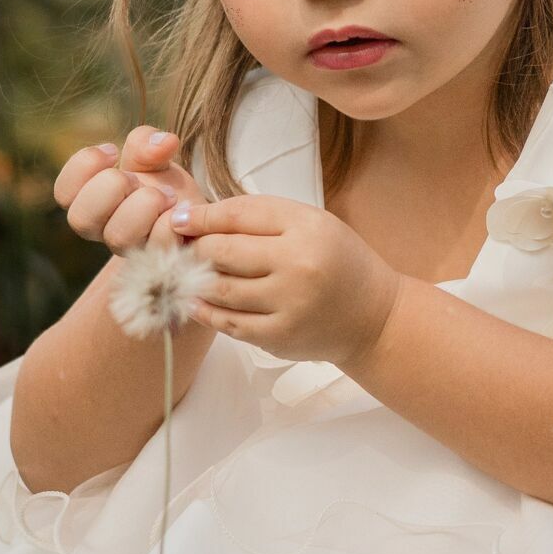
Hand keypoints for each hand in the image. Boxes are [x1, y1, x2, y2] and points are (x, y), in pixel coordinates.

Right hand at [54, 126, 205, 254]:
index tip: (113, 151)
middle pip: (80, 218)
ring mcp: (130, 249)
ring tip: (166, 195)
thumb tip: (163, 143)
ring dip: (144, 206)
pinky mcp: (161, 259)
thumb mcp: (152, 156)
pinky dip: (170, 223)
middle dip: (111, 186)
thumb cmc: (164, 184)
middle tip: (137, 178)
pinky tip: (183, 210)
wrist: (197, 215)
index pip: (63, 192)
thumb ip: (146, 143)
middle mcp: (105, 229)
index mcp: (93, 202)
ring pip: (118, 236)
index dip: (84, 166)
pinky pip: (157, 246)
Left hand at [172, 194, 402, 367]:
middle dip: (195, 247)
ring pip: (221, 289)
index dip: (202, 216)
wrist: (373, 315)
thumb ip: (259, 216)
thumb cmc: (337, 258)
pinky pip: (229, 323)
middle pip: (223, 252)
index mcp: (305, 228)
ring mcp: (287, 306)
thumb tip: (199, 217)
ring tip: (183, 271)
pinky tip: (196, 300)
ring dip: (194, 279)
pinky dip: (207, 311)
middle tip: (180, 246)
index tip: (179, 217)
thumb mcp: (309, 221)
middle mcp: (297, 266)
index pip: (238, 215)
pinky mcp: (278, 338)